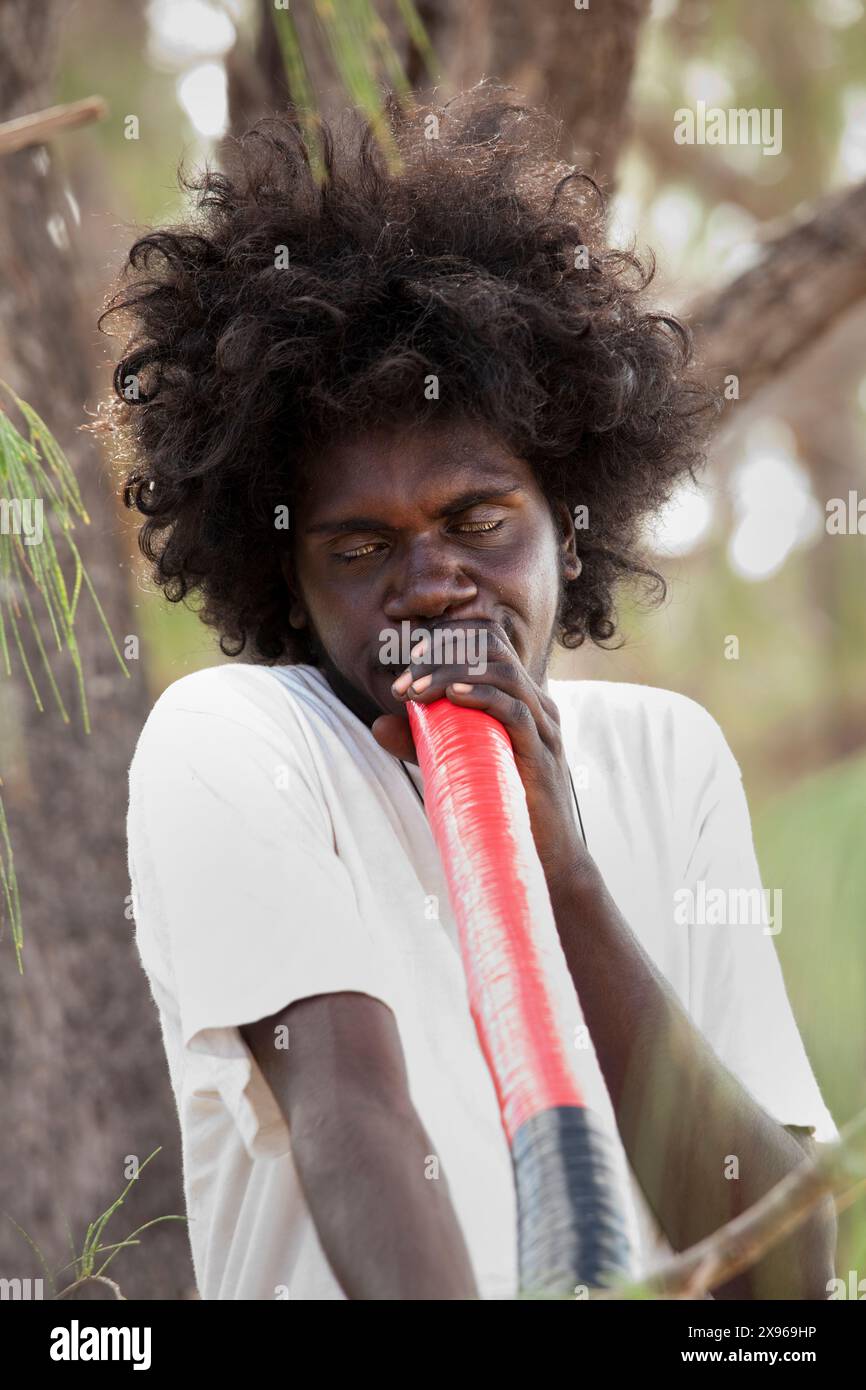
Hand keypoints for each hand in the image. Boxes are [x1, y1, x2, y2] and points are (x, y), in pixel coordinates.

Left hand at [371, 620, 593, 894]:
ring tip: (414, 691)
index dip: (448, 638)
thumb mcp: (453, 765)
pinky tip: (450, 697)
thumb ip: (420, 742)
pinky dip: (481, 697)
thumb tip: (377, 724)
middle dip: (443, 652)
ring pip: (502, 673)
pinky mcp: (542, 754)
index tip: (408, 658)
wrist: (542, 858)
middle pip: (493, 648)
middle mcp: (536, 704)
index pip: (488, 642)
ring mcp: (543, 727)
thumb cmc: (498, 807)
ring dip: (450, 673)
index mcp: (519, 698)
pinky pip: (515, 711)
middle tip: (403, 677)